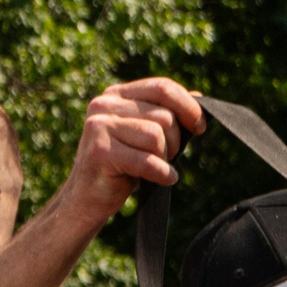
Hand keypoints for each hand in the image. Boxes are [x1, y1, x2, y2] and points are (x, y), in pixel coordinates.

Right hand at [56, 77, 207, 220]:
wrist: (87, 198)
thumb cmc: (121, 166)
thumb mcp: (144, 134)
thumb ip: (165, 113)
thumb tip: (198, 96)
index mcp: (115, 95)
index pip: (162, 88)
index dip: (188, 107)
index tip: (199, 128)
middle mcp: (103, 105)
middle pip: (164, 116)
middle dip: (175, 141)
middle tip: (166, 157)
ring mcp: (98, 127)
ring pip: (156, 136)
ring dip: (164, 157)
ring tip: (155, 168)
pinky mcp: (99, 151)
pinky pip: (147, 161)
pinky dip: (161, 173)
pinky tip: (162, 179)